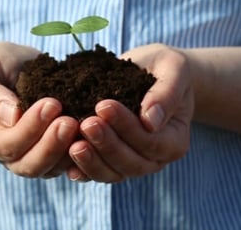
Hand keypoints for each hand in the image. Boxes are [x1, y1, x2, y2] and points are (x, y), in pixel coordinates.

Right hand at [0, 42, 78, 177]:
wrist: (12, 68)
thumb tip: (12, 116)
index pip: (7, 144)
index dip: (30, 128)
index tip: (51, 104)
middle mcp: (7, 155)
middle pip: (29, 165)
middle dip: (52, 145)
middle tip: (70, 121)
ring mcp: (31, 157)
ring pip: (51, 169)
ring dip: (68, 151)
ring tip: (85, 126)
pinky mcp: (54, 154)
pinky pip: (68, 163)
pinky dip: (81, 152)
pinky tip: (94, 133)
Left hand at [67, 44, 193, 182]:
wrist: (149, 72)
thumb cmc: (164, 69)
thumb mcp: (173, 70)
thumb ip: (166, 93)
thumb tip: (150, 121)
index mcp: (174, 140)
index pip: (151, 142)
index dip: (127, 127)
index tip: (104, 105)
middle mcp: (155, 159)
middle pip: (131, 163)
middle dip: (107, 144)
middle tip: (86, 123)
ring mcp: (132, 164)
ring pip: (112, 173)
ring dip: (92, 161)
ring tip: (74, 144)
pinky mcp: (110, 162)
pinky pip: (96, 172)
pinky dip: (81, 169)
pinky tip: (66, 158)